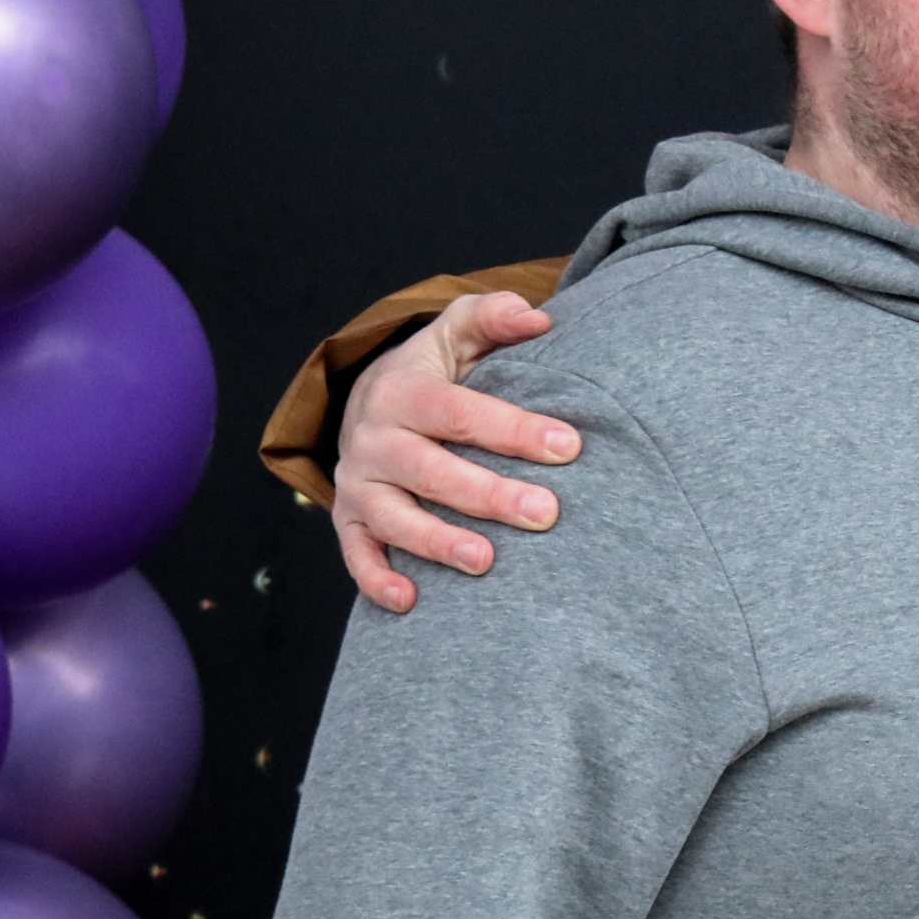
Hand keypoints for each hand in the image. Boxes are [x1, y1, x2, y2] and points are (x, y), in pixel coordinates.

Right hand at [332, 291, 577, 611]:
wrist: (368, 402)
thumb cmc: (434, 370)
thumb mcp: (456, 332)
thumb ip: (493, 317)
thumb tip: (539, 318)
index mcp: (403, 392)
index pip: (461, 412)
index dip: (514, 430)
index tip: (569, 447)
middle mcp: (374, 440)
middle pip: (431, 471)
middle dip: (489, 495)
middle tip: (546, 514)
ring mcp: (358, 485)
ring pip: (394, 518)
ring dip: (438, 542)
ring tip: (486, 561)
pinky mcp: (349, 521)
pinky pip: (357, 556)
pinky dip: (377, 580)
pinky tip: (411, 602)